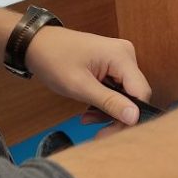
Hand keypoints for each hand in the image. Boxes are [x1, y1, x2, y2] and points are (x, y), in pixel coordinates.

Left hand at [25, 27, 151, 124]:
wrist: (36, 44)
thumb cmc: (53, 60)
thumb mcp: (80, 86)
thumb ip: (109, 102)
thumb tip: (134, 117)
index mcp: (122, 56)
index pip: (141, 92)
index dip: (131, 115)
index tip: (112, 132)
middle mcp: (126, 55)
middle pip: (134, 94)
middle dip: (117, 115)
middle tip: (99, 133)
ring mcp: (120, 58)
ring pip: (125, 94)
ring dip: (108, 110)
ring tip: (87, 119)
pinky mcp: (112, 64)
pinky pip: (117, 88)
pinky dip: (105, 101)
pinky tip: (89, 109)